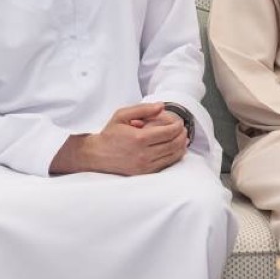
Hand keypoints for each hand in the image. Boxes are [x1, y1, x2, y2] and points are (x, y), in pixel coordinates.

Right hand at [53, 103, 187, 175]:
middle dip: (182, 135)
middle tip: (183, 129)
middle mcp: (143, 154)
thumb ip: (142, 109)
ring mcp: (145, 165)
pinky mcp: (145, 172)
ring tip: (182, 138)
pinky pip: (166, 164)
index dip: (178, 126)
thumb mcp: (122, 115)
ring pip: (173, 155)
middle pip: (174, 144)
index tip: (179, 122)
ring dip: (181, 146)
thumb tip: (161, 106)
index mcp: (139, 138)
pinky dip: (175, 156)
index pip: (168, 132)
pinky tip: (176, 149)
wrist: (96, 155)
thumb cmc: (109, 134)